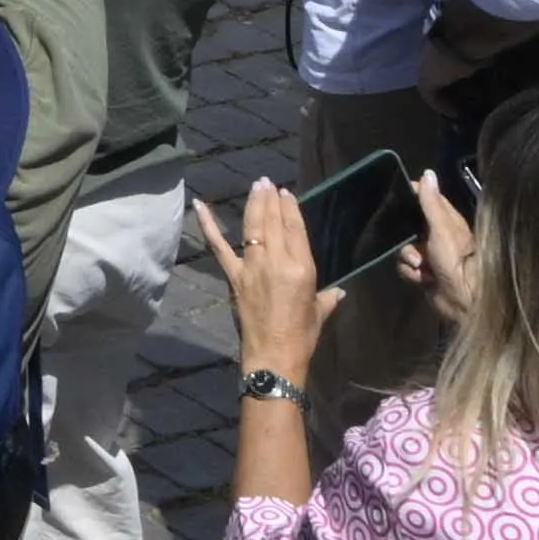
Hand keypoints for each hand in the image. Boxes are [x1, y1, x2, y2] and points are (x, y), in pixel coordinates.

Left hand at [206, 179, 340, 378]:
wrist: (274, 357)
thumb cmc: (302, 336)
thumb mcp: (320, 312)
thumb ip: (329, 297)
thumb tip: (339, 291)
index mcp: (302, 268)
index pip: (296, 229)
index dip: (290, 208)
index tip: (286, 193)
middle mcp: (276, 262)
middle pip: (273, 223)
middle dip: (270, 199)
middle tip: (267, 182)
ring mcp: (252, 267)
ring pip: (252, 228)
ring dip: (253, 204)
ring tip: (255, 186)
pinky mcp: (234, 276)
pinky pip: (219, 246)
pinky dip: (208, 225)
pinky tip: (199, 205)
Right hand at [396, 169, 476, 306]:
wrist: (464, 301)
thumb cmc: (456, 261)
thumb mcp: (442, 228)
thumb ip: (431, 202)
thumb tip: (427, 172)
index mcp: (446, 220)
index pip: (425, 198)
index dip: (411, 196)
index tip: (396, 198)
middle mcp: (437, 235)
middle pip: (408, 225)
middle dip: (404, 236)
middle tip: (413, 245)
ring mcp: (430, 255)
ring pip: (404, 247)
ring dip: (409, 258)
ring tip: (421, 266)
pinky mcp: (424, 273)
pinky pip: (406, 267)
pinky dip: (412, 273)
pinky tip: (422, 278)